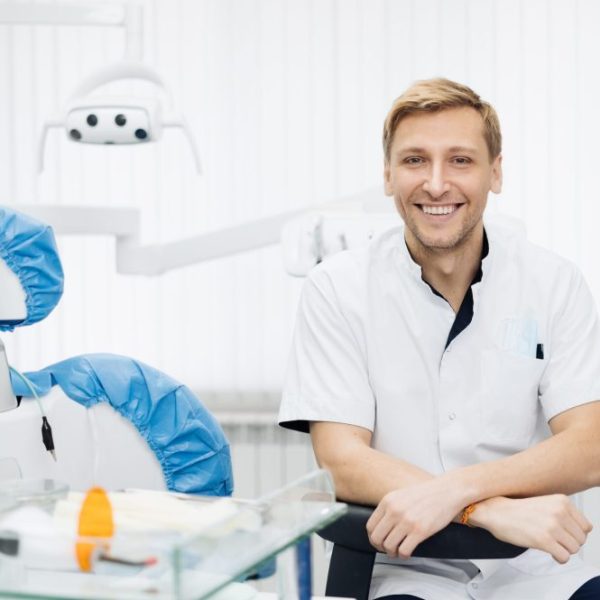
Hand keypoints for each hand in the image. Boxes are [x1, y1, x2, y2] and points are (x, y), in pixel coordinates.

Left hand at [366, 479, 465, 558]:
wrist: (447, 491)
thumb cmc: (426, 493)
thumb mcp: (400, 495)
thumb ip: (389, 507)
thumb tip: (380, 525)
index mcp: (388, 501)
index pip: (370, 525)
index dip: (372, 537)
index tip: (377, 541)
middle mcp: (394, 510)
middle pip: (376, 538)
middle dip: (380, 547)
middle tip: (386, 549)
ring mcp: (406, 521)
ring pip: (389, 546)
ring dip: (392, 553)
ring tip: (397, 551)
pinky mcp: (419, 531)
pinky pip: (404, 550)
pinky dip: (403, 555)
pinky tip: (407, 552)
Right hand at [471, 495, 592, 563]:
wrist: (495, 511)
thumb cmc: (517, 509)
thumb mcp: (546, 503)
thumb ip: (564, 513)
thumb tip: (580, 531)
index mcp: (562, 501)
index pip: (586, 526)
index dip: (576, 533)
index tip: (565, 534)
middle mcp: (559, 512)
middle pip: (581, 539)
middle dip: (570, 543)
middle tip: (556, 541)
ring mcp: (552, 526)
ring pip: (574, 549)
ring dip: (563, 550)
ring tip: (551, 545)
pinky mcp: (544, 540)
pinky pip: (564, 557)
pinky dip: (559, 558)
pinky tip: (549, 552)